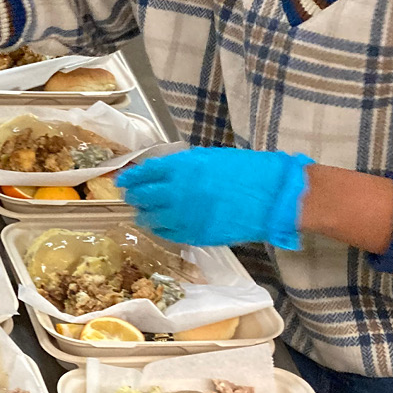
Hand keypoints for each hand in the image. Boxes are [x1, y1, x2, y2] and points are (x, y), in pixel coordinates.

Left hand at [117, 147, 313, 249]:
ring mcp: (186, 216)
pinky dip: (161, 230)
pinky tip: (160, 226)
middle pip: (143, 196)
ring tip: (142, 214)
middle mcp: (178, 191)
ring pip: (152, 219)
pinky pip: (169, 234)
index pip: (144, 173)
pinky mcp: (197, 234)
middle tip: (130, 198)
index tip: (123, 181)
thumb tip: (159, 172)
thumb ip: (180, 165)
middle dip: (133, 197)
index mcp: (180, 167)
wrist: (270, 196)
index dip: (131, 178)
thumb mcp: (206, 158)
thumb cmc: (242, 170)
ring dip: (144, 215)